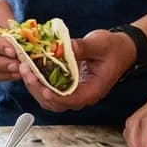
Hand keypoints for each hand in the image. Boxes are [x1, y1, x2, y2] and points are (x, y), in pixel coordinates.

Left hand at [21, 28, 136, 111]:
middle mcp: (83, 95)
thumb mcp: (99, 44)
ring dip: (35, 86)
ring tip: (24, 68)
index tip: (43, 89)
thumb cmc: (114, 48)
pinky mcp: (67, 85)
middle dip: (38, 89)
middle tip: (26, 71)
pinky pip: (49, 89)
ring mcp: (74, 92)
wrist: (121, 49)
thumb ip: (82, 47)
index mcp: (94, 90)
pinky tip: (30, 68)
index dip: (56, 97)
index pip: (73, 100)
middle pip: (56, 103)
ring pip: (50, 99)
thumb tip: (63, 47)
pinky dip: (38, 81)